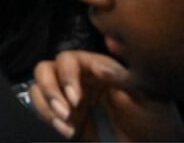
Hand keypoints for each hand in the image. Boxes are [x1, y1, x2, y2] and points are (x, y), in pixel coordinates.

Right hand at [29, 50, 183, 140]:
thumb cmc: (151, 121)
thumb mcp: (146, 98)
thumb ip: (122, 79)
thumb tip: (98, 66)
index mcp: (96, 68)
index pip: (69, 59)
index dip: (67, 76)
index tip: (76, 99)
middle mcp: (78, 79)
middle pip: (46, 68)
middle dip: (50, 90)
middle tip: (65, 112)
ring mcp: (67, 97)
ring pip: (38, 86)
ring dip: (46, 105)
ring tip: (65, 125)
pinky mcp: (61, 115)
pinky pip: (39, 106)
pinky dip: (46, 117)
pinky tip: (65, 130)